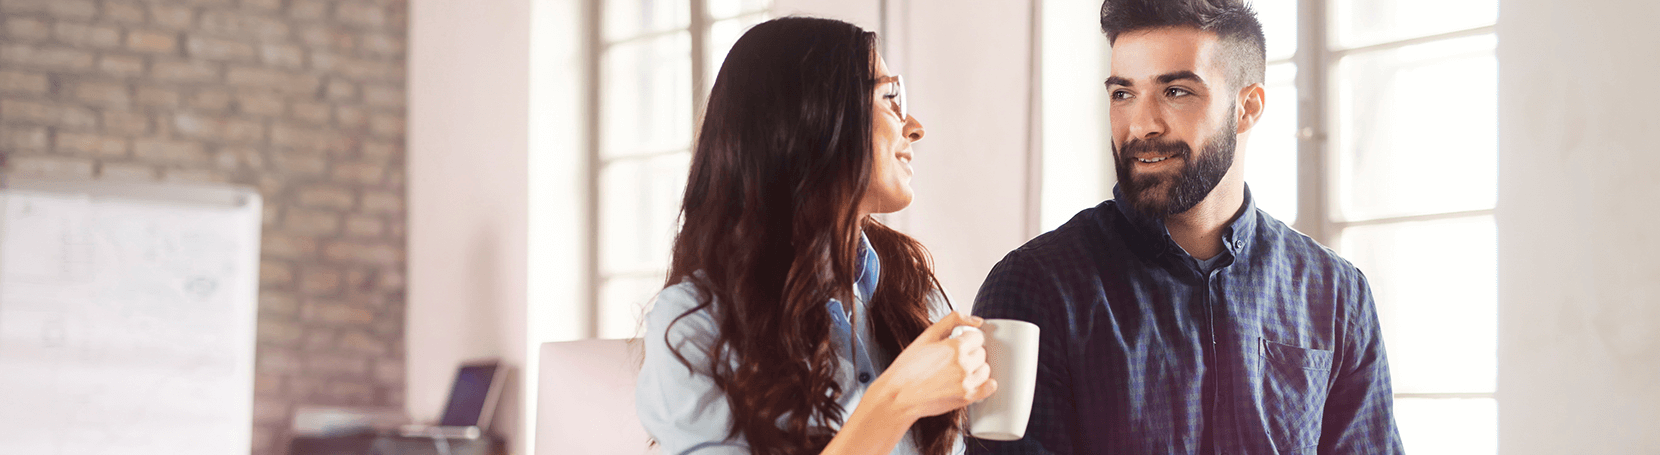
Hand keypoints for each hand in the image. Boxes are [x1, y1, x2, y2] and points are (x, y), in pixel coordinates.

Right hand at [868, 311, 998, 420]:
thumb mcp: (927, 335)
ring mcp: (966, 383)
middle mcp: (963, 364)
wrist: (898, 395)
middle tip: (953, 360)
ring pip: (985, 370)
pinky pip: (989, 388)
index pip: (978, 337)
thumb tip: (977, 320)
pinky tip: (971, 382)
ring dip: (976, 369)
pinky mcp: (966, 398)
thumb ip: (954, 320)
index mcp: (955, 347)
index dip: (967, 340)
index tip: (958, 345)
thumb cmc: (908, 367)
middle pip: (982, 353)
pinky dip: (985, 384)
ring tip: (958, 372)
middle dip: (971, 354)